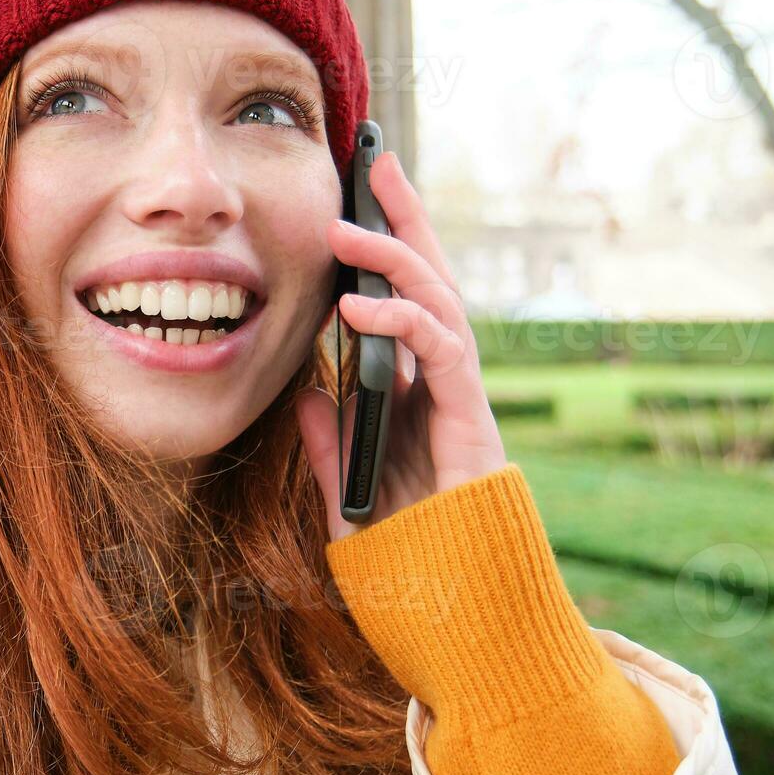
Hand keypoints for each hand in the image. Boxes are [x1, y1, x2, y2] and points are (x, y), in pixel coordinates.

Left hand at [292, 153, 508, 540]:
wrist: (457, 613)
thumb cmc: (410, 557)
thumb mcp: (348, 493)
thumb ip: (330, 444)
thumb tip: (304, 394)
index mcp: (415, 394)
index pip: (401, 303)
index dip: (382, 251)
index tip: (352, 200)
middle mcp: (443, 385)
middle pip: (430, 281)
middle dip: (406, 218)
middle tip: (377, 161)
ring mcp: (461, 398)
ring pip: (440, 302)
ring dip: (395, 256)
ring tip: (345, 226)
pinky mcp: (469, 419)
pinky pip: (441, 351)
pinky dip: (402, 320)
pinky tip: (358, 304)